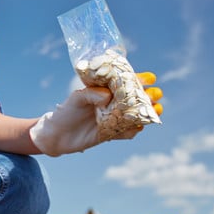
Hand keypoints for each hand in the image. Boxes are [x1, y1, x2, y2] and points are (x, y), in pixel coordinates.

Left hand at [29, 71, 162, 155]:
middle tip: (155, 96)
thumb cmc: (66, 112)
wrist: (57, 135)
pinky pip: (127, 133)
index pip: (126, 82)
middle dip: (149, 96)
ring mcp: (114, 119)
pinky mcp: (112, 134)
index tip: (150, 78)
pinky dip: (134, 130)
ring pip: (135, 116)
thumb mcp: (77, 98)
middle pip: (136, 99)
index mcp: (106, 90)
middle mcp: (113, 104)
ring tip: (155, 110)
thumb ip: (91, 94)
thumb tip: (107, 96)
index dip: (140, 79)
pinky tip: (138, 127)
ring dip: (147, 113)